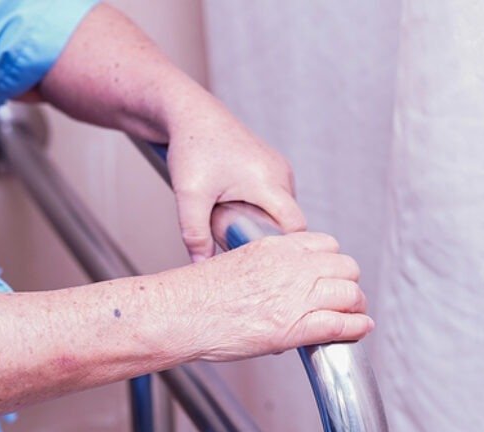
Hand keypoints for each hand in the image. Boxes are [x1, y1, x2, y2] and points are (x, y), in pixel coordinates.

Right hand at [162, 231, 372, 361]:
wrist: (180, 314)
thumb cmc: (197, 294)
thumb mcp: (238, 261)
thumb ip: (267, 266)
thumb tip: (282, 282)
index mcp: (275, 248)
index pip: (326, 244)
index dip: (333, 261)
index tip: (330, 274)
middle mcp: (290, 268)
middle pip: (345, 267)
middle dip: (349, 282)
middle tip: (345, 296)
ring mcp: (294, 297)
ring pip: (349, 294)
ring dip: (355, 305)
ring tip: (354, 314)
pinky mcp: (293, 327)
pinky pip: (340, 324)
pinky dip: (356, 327)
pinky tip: (360, 329)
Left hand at [164, 99, 306, 262]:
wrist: (190, 114)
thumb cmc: (192, 146)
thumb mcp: (189, 195)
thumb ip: (195, 235)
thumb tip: (202, 265)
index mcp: (268, 180)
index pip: (295, 226)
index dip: (283, 246)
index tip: (262, 258)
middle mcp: (281, 173)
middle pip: (287, 220)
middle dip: (265, 234)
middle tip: (236, 237)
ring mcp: (279, 168)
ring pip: (280, 210)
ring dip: (260, 220)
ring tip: (231, 217)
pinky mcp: (272, 166)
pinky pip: (274, 197)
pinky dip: (259, 207)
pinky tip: (234, 205)